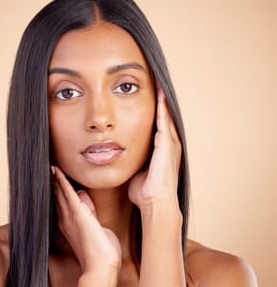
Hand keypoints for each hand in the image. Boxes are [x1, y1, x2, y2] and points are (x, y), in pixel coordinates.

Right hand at [52, 166, 121, 272]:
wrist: (102, 267)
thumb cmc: (102, 254)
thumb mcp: (97, 229)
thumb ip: (90, 214)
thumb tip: (84, 197)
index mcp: (71, 226)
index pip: (62, 204)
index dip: (57, 191)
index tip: (54, 180)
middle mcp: (66, 220)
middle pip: (57, 197)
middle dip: (52, 184)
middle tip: (47, 170)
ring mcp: (71, 217)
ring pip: (59, 193)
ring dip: (54, 180)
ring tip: (49, 167)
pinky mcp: (78, 214)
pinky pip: (67, 193)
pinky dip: (61, 181)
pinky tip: (56, 171)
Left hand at [128, 85, 181, 209]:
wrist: (155, 203)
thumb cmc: (144, 192)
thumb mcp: (136, 171)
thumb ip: (131, 162)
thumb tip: (118, 159)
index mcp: (161, 150)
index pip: (158, 125)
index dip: (155, 111)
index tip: (148, 97)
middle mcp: (168, 145)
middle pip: (165, 117)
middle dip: (161, 101)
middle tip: (156, 83)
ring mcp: (169, 145)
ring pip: (167, 116)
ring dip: (162, 100)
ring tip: (158, 83)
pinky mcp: (166, 146)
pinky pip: (164, 122)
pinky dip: (162, 108)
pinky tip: (159, 94)